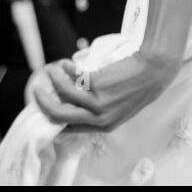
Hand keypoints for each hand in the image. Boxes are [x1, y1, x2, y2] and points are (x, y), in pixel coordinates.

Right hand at [31, 53, 177, 130]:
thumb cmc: (139, 85)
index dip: (55, 117)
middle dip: (43, 103)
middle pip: (59, 115)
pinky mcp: (97, 84)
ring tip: (51, 69)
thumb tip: (76, 102)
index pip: (70, 128)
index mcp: (105, 126)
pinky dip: (66, 68)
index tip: (47, 105)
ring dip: (52, 79)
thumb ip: (101, 110)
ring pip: (62, 93)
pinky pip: (73, 76)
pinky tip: (67, 63)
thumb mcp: (121, 106)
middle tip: (36, 90)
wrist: (155, 69)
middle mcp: (99, 118)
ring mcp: (97, 101)